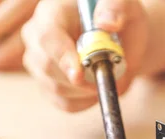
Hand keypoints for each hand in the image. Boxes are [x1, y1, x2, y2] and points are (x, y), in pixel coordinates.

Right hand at [21, 0, 147, 111]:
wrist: (124, 39)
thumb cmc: (122, 19)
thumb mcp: (127, 7)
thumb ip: (117, 7)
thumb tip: (106, 23)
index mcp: (52, 11)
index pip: (47, 36)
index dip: (62, 57)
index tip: (79, 74)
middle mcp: (37, 36)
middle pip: (46, 66)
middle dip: (79, 79)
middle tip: (107, 75)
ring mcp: (39, 62)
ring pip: (55, 88)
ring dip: (86, 91)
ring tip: (106, 76)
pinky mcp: (47, 84)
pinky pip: (63, 103)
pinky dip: (85, 102)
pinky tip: (96, 88)